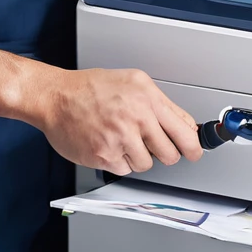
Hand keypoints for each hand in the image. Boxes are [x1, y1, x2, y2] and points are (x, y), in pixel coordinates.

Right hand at [38, 67, 202, 173]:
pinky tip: (107, 143)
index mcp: (147, 97)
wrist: (56, 97)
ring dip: (137, 156)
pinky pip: (125, 170)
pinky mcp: (105, 156)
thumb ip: (161, 103)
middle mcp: (136, 117)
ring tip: (121, 137)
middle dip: (164, 153)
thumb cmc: (91, 88)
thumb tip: (186, 126)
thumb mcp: (132, 81)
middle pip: (170, 154)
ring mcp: (120, 138)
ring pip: (147, 164)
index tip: (195, 152)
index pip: (184, 132)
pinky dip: (118, 160)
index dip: (193, 147)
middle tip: (150, 144)